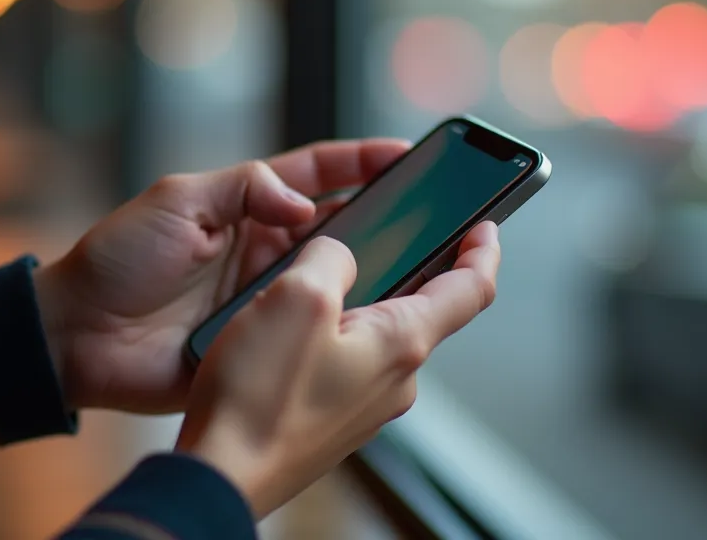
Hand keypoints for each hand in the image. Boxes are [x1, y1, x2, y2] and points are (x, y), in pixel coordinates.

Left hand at [33, 139, 409, 413]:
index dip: (361, 162)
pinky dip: (340, 329)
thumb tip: (305, 206)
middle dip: (387, 216)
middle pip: (340, 228)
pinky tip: (374, 324)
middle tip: (435, 210)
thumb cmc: (115, 261)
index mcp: (246, 208)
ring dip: (373, 274)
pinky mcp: (259, 343)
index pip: (317, 176)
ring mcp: (265, 298)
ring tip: (423, 266)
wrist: (75, 337)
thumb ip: (243, 188)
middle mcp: (264, 250)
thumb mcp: (176, 201)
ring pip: (333, 282)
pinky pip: (308, 334)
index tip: (406, 152)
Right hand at [174, 222, 500, 516]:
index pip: (470, 291)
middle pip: (418, 310)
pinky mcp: (332, 420)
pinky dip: (326, 338)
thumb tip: (337, 254)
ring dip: (352, 305)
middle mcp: (395, 380)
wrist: (221, 477)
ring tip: (307, 286)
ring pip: (374, 336)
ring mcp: (364, 405)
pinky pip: (343, 364)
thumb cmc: (258, 401)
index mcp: (401, 343)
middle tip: (377, 238)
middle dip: (402, 271)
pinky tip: (285, 335)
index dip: (482, 252)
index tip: (485, 228)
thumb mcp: (297, 297)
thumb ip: (330, 257)